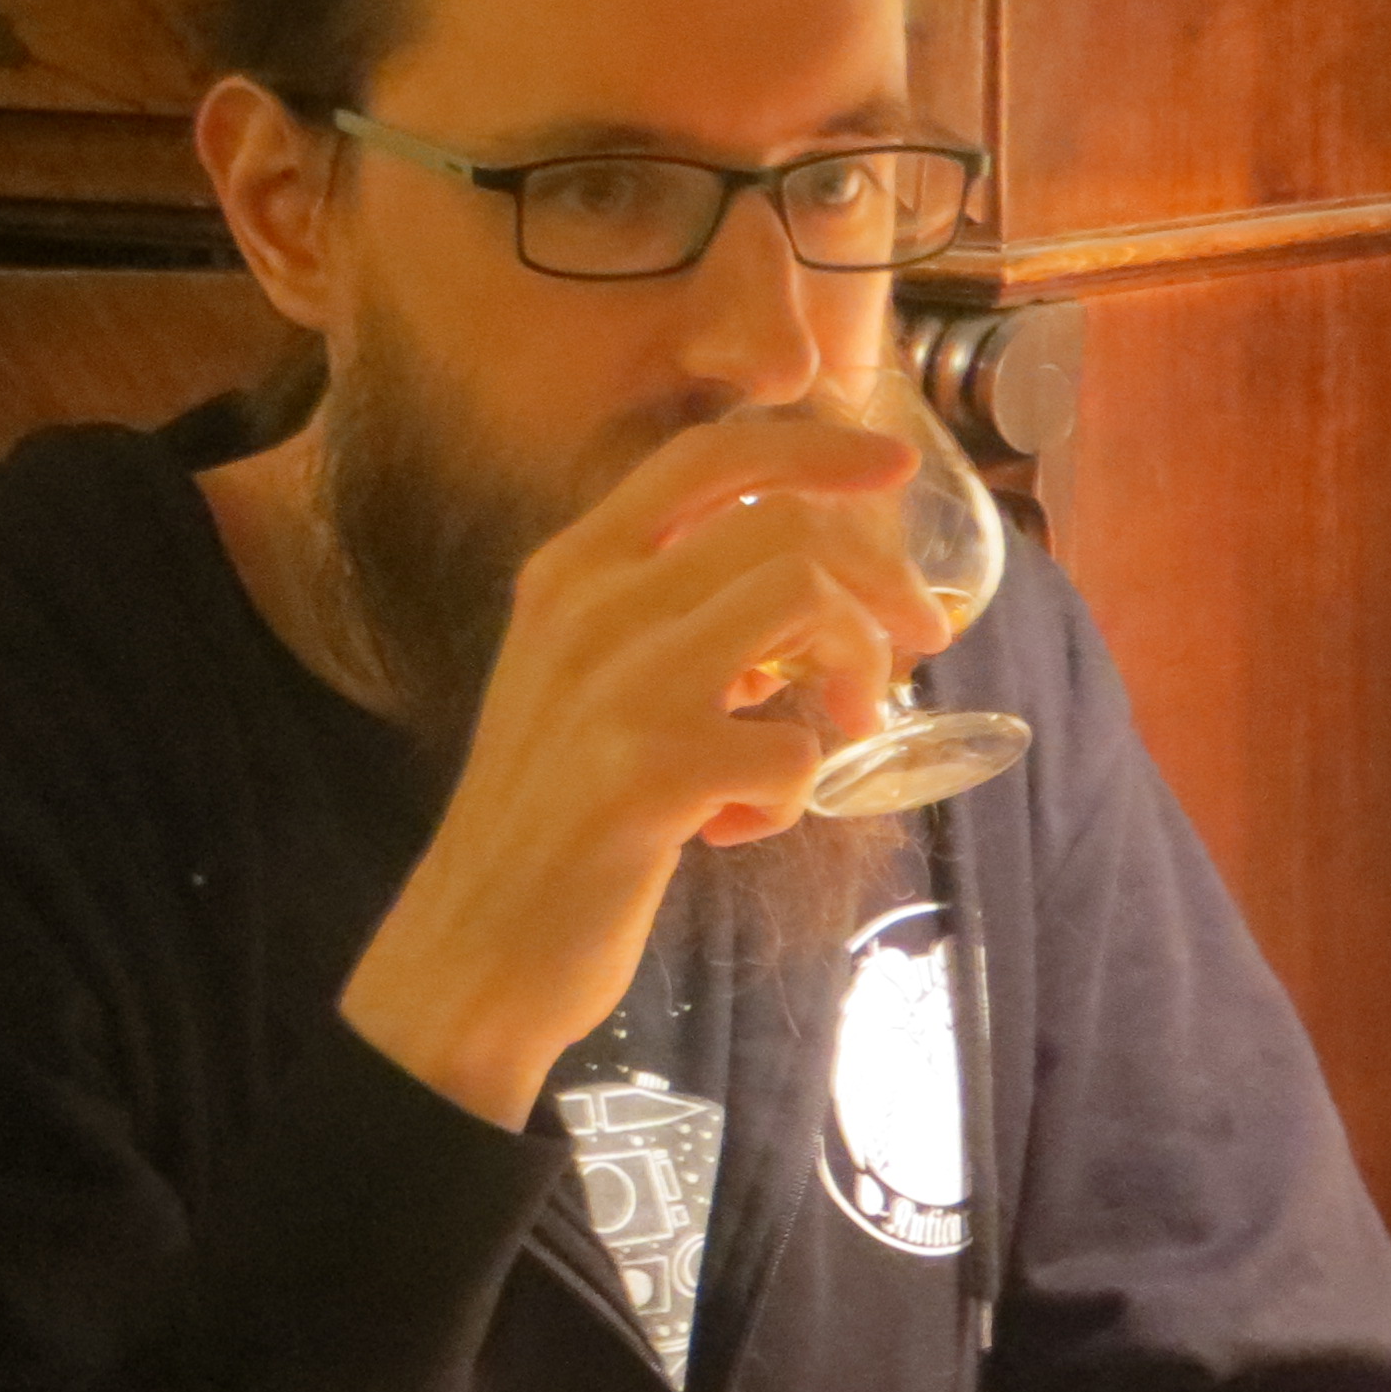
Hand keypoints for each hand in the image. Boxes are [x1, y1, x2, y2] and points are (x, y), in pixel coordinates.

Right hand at [340, 407, 949, 1125]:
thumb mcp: (582, 680)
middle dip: (881, 582)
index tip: (894, 467)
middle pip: (786, 526)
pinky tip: (737, 830)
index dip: (816, 448)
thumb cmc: (548, 815)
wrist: (474, 943)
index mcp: (569, 570)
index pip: (708, 455)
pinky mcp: (650, 773)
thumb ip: (666, 616)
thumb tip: (811, 590)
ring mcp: (617, 686)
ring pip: (803, 601)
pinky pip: (791, 750)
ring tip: (841, 735)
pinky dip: (793, 794)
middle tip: (916, 645)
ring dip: (856, 669)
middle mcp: (588, 605)